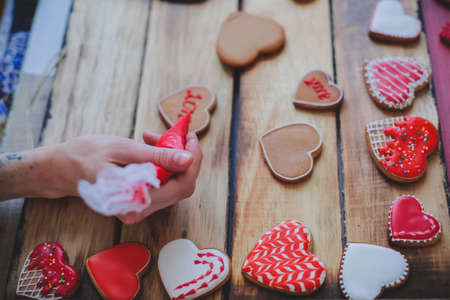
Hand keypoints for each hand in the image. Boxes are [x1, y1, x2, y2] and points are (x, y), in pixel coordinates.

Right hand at [43, 133, 198, 198]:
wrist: (61, 168)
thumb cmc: (87, 156)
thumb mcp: (124, 150)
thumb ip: (158, 156)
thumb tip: (188, 159)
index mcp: (137, 200)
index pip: (183, 184)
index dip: (193, 160)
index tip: (190, 137)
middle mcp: (141, 210)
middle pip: (182, 185)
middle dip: (184, 157)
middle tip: (177, 134)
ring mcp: (140, 208)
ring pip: (173, 183)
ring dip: (172, 159)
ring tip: (154, 137)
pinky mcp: (138, 201)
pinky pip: (162, 183)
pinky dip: (162, 164)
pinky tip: (150, 147)